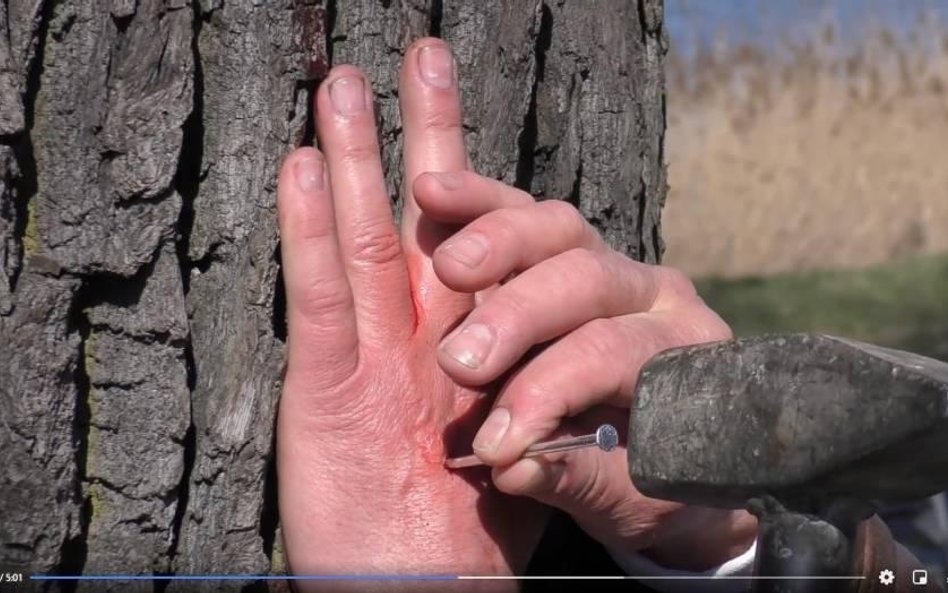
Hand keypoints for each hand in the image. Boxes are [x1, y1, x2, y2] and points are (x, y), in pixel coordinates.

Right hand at [275, 40, 546, 588]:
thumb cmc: (480, 535)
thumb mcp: (545, 459)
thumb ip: (563, 409)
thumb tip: (586, 375)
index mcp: (473, 346)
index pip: (495, 257)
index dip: (493, 195)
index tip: (501, 136)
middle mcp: (416, 338)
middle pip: (422, 221)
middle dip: (423, 139)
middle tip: (423, 54)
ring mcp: (366, 358)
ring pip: (364, 240)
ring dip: (357, 159)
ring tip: (346, 81)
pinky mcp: (322, 391)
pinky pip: (321, 301)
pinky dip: (310, 235)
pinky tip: (307, 167)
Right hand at [412, 170, 757, 569]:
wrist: (662, 452)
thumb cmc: (645, 476)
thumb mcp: (624, 494)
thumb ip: (576, 476)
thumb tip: (516, 465)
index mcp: (682, 351)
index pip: (610, 354)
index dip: (547, 394)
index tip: (495, 445)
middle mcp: (655, 293)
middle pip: (586, 279)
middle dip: (517, 317)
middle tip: (460, 362)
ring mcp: (610, 259)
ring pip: (558, 229)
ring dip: (497, 241)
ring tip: (449, 267)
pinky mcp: (565, 245)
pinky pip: (523, 209)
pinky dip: (478, 201)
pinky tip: (435, 195)